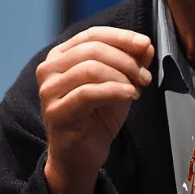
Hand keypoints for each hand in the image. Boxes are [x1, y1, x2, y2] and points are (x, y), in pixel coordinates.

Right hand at [37, 26, 154, 193]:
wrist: (81, 159)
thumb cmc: (97, 119)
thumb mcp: (119, 84)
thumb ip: (130, 63)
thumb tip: (145, 46)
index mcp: (60, 56)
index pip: (92, 34)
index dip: (121, 37)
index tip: (145, 44)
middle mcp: (49, 69)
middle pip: (93, 49)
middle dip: (125, 59)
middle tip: (145, 75)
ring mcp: (49, 91)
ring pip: (91, 69)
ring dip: (122, 75)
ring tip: (137, 88)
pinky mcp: (56, 112)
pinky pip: (89, 93)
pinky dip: (116, 91)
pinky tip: (131, 95)